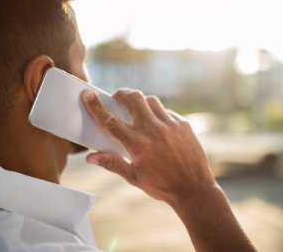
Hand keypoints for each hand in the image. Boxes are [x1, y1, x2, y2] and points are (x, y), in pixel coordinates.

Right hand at [82, 89, 215, 204]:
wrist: (194, 189)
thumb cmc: (163, 186)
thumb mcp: (134, 177)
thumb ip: (113, 164)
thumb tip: (91, 157)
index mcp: (138, 145)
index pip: (111, 121)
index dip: (97, 106)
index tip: (88, 95)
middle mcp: (154, 131)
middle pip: (134, 98)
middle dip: (123, 94)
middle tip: (118, 98)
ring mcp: (171, 126)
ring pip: (151, 101)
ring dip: (141, 103)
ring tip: (138, 112)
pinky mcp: (184, 125)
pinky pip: (167, 112)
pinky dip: (158, 114)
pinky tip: (157, 126)